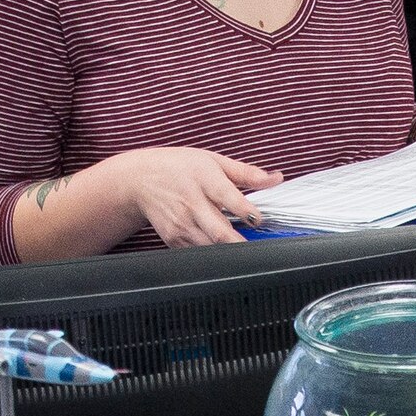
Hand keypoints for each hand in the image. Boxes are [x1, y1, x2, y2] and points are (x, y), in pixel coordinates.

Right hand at [110, 146, 283, 247]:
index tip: (259, 219)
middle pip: (219, 232)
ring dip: (230, 250)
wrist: (139, 180)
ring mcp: (181, 225)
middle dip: (241, 243)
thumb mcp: (213, 161)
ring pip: (210, 248)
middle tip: (260, 247)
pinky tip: (224, 247)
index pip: (228, 199)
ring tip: (245, 246)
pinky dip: (214, 253)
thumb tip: (275, 178)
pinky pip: (199, 253)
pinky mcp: (173, 240)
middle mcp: (191, 204)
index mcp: (204, 179)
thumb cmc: (179, 167)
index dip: (247, 212)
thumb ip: (246, 173)